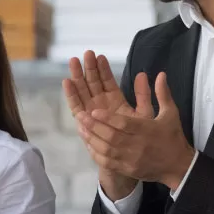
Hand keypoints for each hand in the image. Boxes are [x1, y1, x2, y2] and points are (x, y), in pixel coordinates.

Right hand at [62, 51, 139, 198]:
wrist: (130, 159)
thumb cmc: (140, 138)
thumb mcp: (145, 114)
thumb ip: (144, 95)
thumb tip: (145, 74)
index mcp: (115, 101)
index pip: (107, 81)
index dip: (103, 69)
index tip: (99, 55)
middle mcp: (101, 105)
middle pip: (92, 83)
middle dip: (88, 68)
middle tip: (85, 54)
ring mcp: (92, 113)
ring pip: (83, 92)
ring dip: (77, 77)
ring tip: (73, 63)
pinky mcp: (85, 123)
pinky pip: (77, 107)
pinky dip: (72, 95)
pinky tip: (67, 82)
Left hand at [76, 73, 194, 190]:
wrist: (179, 166)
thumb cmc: (172, 137)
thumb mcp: (170, 113)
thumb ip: (162, 94)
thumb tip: (161, 73)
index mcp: (147, 130)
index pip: (124, 124)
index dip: (108, 118)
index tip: (94, 111)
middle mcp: (138, 146)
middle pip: (112, 137)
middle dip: (95, 127)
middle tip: (81, 116)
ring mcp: (131, 159)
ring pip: (107, 150)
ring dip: (92, 139)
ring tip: (81, 128)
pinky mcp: (127, 169)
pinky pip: (107, 162)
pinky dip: (96, 153)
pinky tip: (88, 143)